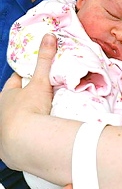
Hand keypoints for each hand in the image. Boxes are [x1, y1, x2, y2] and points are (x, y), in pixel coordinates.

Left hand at [0, 33, 55, 167]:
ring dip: (21, 121)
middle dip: (21, 101)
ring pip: (11, 123)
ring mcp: (2, 135)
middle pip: (11, 104)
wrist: (26, 142)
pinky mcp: (7, 152)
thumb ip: (45, 59)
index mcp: (5, 97)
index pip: (14, 83)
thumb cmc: (29, 109)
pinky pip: (14, 144)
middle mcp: (1, 115)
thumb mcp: (41, 81)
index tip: (31, 76)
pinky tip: (30, 141)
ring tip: (35, 120)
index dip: (23, 78)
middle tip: (36, 98)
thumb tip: (49, 36)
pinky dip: (22, 141)